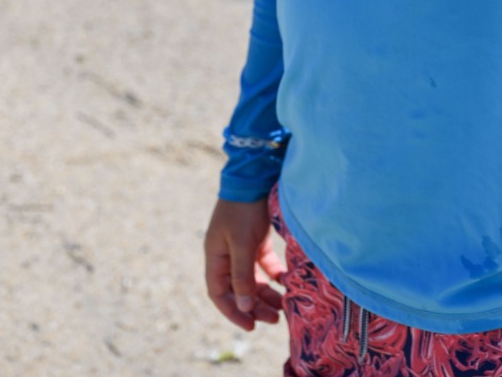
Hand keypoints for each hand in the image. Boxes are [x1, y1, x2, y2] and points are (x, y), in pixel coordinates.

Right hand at [204, 197, 284, 331]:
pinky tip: (286, 281)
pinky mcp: (255, 238)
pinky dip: (273, 274)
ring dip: (265, 293)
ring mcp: (240, 246)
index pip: (219, 294)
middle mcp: (225, 254)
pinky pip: (263, 263)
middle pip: (238, 289)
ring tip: (283, 306)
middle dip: (254, 306)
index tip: (251, 326)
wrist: (255, 174)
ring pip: (252, 278)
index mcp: (215, 257)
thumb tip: (244, 306)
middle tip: (275, 319)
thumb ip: (242, 275)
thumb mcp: (241, 243)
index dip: (233, 312)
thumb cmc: (243, 208)